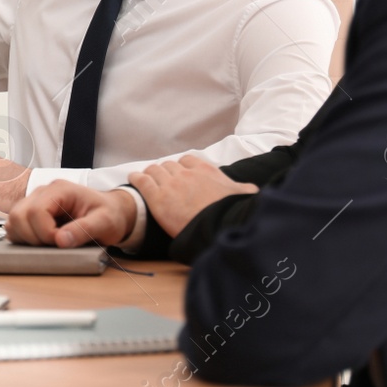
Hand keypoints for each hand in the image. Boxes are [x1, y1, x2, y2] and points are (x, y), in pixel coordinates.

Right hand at [5, 181, 136, 248]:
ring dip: (26, 238)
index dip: (45, 232)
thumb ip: (84, 229)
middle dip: (33, 237)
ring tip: (48, 243)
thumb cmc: (109, 215)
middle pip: (18, 215)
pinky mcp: (31, 213)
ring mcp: (34, 202)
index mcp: (59, 190)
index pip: (36, 210)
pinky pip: (14, 226)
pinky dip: (23, 238)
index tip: (61, 242)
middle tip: (54, 245)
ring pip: (12, 221)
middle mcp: (42, 192)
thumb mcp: (105, 223)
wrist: (111, 212)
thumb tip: (61, 241)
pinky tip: (42, 242)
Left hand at [129, 154, 258, 236]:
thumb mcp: (244, 194)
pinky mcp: (157, 198)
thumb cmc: (231, 212)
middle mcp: (185, 174)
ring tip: (146, 178)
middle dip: (165, 172)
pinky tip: (133, 178)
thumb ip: (245, 188)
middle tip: (162, 180)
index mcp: (205, 170)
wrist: (218, 226)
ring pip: (154, 171)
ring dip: (150, 174)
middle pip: (169, 166)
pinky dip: (136, 178)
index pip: (187, 161)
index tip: (179, 173)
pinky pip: (142, 182)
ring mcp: (170, 184)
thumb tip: (252, 189)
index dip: (181, 167)